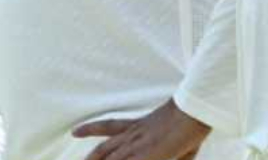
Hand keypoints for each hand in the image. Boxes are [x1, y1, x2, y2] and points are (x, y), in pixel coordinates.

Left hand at [72, 99, 210, 159]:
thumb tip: (178, 156)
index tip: (74, 131)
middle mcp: (133, 135)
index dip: (91, 129)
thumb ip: (175, 152)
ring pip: (109, 159)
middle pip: (104, 148)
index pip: (109, 126)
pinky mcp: (144, 155)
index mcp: (139, 126)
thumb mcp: (180, 137)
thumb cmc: (191, 120)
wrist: (193, 112)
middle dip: (89, 158)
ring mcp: (136, 146)